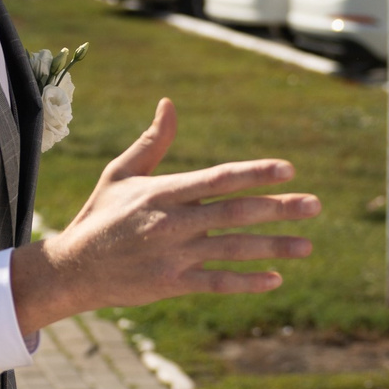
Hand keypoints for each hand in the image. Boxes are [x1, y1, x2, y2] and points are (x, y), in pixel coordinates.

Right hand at [9, 98, 319, 332]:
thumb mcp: (120, 173)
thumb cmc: (100, 215)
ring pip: (234, 250)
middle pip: (236, 213)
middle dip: (280, 208)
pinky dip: (247, 282)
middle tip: (316, 204)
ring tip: (307, 245)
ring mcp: (174, 255)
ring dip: (274, 247)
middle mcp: (173, 222)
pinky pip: (217, 283)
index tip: (288, 170)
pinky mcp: (172, 284)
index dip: (256, 173)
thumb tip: (170, 104)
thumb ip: (152, 142)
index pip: (219, 178)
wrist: (73, 268)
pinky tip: (275, 279)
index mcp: (164, 192)